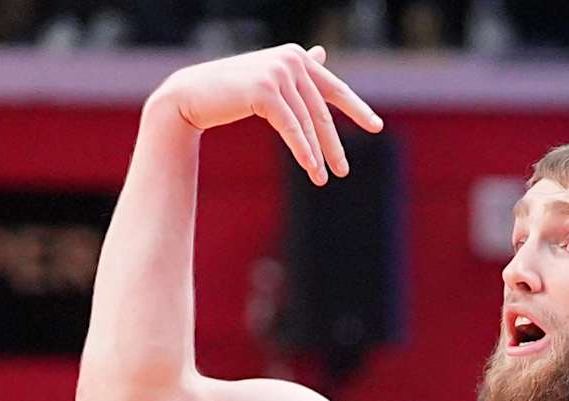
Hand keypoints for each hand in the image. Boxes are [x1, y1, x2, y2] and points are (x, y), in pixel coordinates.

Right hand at [154, 44, 382, 186]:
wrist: (191, 95)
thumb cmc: (230, 90)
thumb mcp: (270, 80)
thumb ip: (297, 71)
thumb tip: (320, 54)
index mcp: (296, 56)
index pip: (334, 88)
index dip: (357, 109)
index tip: (376, 127)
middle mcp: (290, 60)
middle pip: (321, 111)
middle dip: (333, 144)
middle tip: (343, 170)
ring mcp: (277, 72)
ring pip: (306, 123)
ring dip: (316, 154)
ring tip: (323, 179)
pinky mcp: (265, 89)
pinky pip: (291, 127)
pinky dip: (302, 150)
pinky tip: (311, 168)